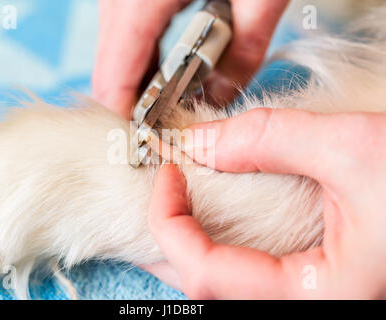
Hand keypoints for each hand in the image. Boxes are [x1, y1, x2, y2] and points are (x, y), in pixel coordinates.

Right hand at [92, 0, 288, 118]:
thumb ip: (246, 50)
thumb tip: (224, 98)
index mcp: (138, 2)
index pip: (113, 86)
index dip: (131, 125)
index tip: (158, 146)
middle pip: (112, 73)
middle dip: (144, 107)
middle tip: (183, 123)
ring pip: (117, 54)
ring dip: (147, 81)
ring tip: (187, 93)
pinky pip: (127, 33)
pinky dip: (149, 56)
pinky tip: (181, 60)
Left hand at [144, 109, 385, 298]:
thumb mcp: (352, 149)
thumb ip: (267, 141)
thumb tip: (199, 141)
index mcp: (320, 298)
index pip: (205, 272)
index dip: (169, 220)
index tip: (167, 173)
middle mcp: (312, 307)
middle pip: (206, 287)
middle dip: (172, 237)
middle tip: (165, 189)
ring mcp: (314, 298)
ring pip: (224, 287)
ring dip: (191, 245)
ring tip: (180, 203)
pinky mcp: (317, 283)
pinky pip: (248, 277)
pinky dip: (220, 246)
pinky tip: (215, 220)